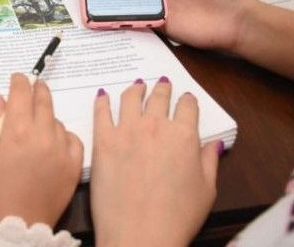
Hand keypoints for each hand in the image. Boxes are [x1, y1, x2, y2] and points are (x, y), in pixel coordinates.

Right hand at [0, 73, 83, 226]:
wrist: (16, 222)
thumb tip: (1, 98)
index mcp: (16, 129)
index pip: (21, 91)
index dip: (19, 80)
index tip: (18, 79)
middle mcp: (41, 134)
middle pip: (43, 98)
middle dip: (37, 89)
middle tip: (35, 87)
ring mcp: (61, 148)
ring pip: (56, 120)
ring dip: (47, 118)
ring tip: (38, 130)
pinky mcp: (75, 163)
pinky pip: (72, 138)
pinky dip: (62, 137)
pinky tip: (54, 143)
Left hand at [91, 78, 220, 246]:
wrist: (139, 232)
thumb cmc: (177, 216)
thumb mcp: (206, 190)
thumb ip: (210, 161)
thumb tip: (214, 143)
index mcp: (183, 135)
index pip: (188, 107)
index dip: (188, 101)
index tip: (186, 99)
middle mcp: (155, 126)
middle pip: (159, 97)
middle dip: (162, 89)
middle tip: (162, 84)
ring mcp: (126, 131)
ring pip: (131, 98)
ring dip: (136, 88)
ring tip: (137, 84)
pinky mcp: (103, 140)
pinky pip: (102, 112)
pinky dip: (103, 100)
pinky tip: (103, 95)